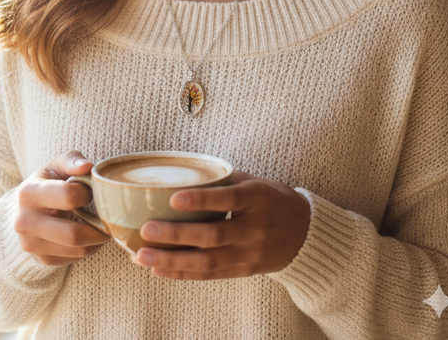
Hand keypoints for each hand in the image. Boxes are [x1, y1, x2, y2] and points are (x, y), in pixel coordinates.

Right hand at [14, 151, 110, 265]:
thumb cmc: (47, 183)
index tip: (91, 190)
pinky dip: (89, 248)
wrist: (23, 209)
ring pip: (77, 250)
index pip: (68, 196)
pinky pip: (74, 258)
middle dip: (99, 227)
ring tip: (103, 226)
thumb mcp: (56, 166)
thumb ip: (72, 160)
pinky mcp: (41, 259)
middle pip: (73, 234)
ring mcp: (31, 244)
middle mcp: (25, 222)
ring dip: (97, 240)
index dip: (87, 193)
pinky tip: (90, 235)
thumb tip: (88, 166)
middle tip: (110, 217)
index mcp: (29, 193)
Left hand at [132, 171, 309, 279]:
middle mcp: (254, 228)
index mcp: (257, 198)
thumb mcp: (255, 182)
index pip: (227, 199)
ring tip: (142, 256)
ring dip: (172, 260)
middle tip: (146, 230)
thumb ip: (223, 180)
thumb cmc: (272, 199)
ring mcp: (249, 253)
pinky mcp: (243, 271)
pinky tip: (158, 270)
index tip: (173, 198)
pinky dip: (182, 273)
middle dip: (176, 235)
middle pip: (212, 236)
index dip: (201, 200)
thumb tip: (182, 172)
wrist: (304, 234)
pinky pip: (210, 275)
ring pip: (207, 261)